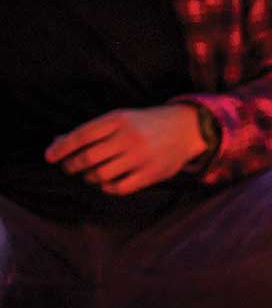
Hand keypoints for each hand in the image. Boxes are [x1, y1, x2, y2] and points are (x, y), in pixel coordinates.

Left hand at [45, 105, 207, 195]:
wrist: (184, 129)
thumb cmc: (145, 124)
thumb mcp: (119, 119)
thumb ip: (92, 131)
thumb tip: (58, 143)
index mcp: (117, 119)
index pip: (81, 136)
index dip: (62, 148)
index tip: (49, 158)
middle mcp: (128, 138)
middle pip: (89, 158)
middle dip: (73, 166)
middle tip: (69, 168)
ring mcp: (141, 157)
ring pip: (103, 174)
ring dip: (90, 178)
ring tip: (90, 175)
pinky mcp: (152, 174)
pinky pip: (121, 187)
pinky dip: (108, 188)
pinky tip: (107, 184)